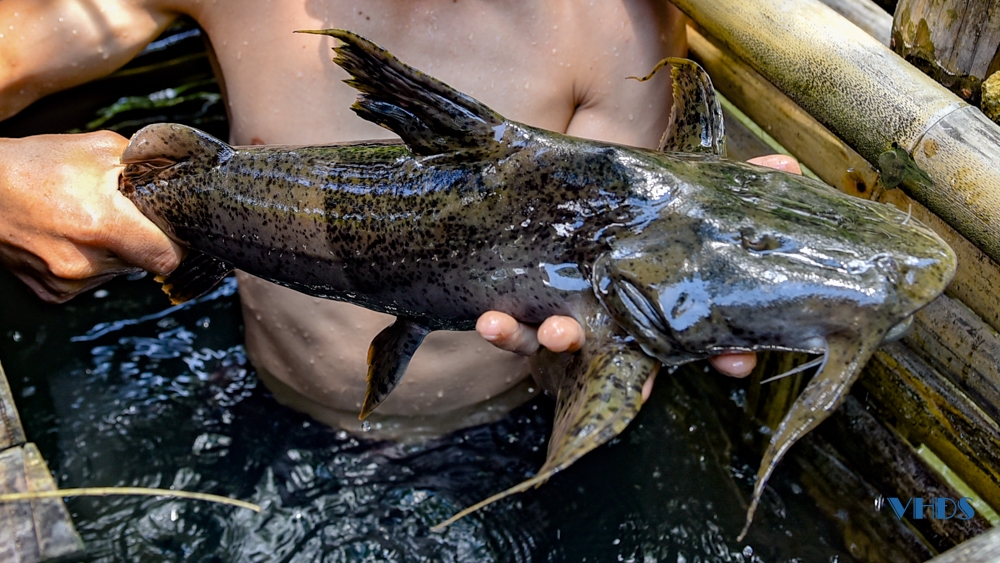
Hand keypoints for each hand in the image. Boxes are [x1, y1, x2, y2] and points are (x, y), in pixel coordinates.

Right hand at [0, 131, 183, 301]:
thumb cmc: (33, 165)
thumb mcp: (98, 149)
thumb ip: (145, 164)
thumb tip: (180, 174)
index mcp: (102, 224)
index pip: (167, 257)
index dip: (176, 243)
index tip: (172, 229)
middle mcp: (85, 261)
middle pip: (144, 264)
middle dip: (142, 240)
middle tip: (124, 216)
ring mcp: (68, 282)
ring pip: (119, 272)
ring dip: (116, 251)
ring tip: (90, 222)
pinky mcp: (54, 293)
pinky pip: (93, 282)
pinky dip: (92, 262)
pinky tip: (72, 237)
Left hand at [476, 154, 803, 399]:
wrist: (539, 202)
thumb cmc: (618, 208)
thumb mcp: (672, 191)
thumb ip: (722, 182)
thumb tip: (789, 165)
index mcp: (649, 300)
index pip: (690, 335)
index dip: (717, 353)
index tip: (735, 364)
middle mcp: (609, 319)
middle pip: (631, 356)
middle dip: (642, 372)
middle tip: (647, 383)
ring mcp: (564, 321)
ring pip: (566, 346)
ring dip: (563, 344)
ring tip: (560, 332)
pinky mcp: (521, 317)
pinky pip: (511, 332)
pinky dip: (504, 332)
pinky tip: (494, 321)